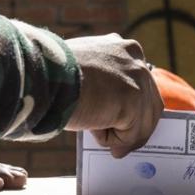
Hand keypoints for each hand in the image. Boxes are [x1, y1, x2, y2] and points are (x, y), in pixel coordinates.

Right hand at [65, 34, 163, 157]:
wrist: (43, 74)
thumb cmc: (54, 74)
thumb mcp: (85, 71)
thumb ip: (104, 83)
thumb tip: (111, 110)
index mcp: (125, 49)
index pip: (141, 84)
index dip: (134, 108)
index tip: (123, 123)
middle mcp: (136, 60)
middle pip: (150, 104)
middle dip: (136, 128)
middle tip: (121, 145)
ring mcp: (137, 80)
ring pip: (141, 122)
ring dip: (123, 137)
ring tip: (107, 145)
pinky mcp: (133, 101)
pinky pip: (130, 134)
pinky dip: (114, 141)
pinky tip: (94, 132)